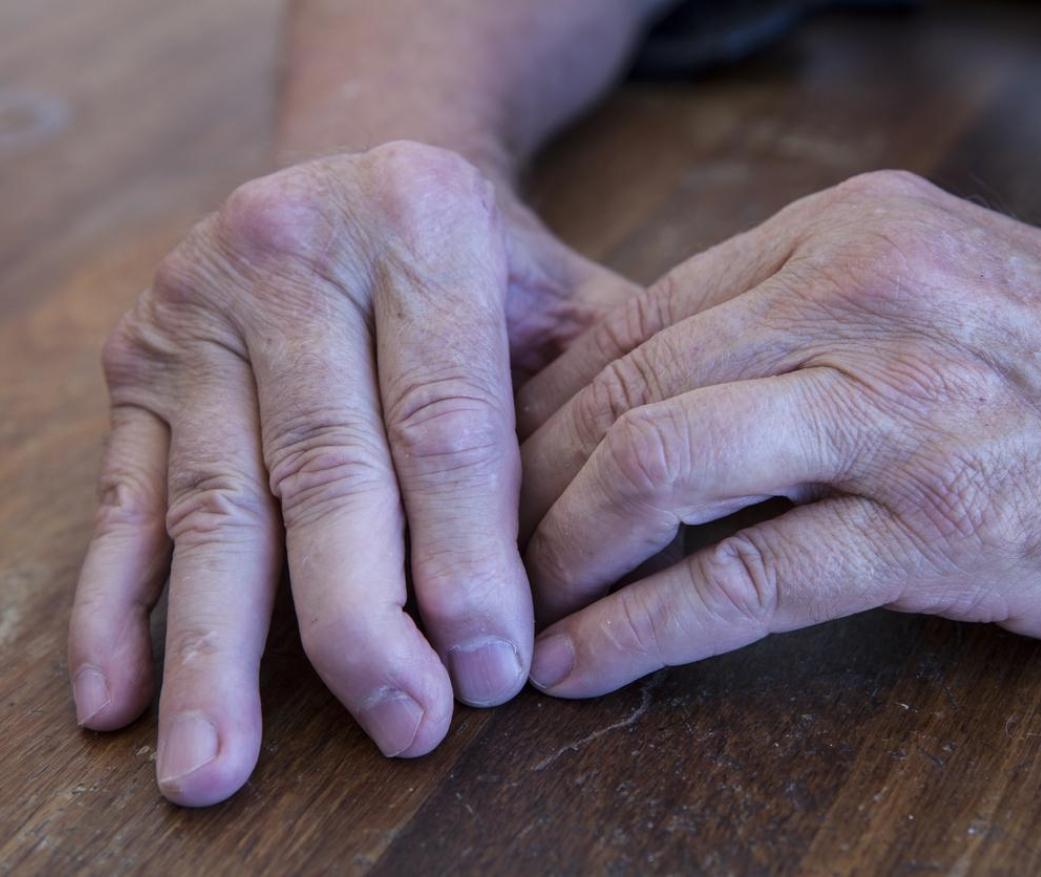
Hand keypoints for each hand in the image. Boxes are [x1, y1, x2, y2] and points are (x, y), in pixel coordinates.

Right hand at [68, 141, 637, 805]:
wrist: (363, 171)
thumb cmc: (485, 266)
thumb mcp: (564, 295)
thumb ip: (612, 400)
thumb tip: (646, 558)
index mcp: (419, 217)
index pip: (444, 423)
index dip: (467, 560)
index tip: (490, 673)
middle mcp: (288, 246)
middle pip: (323, 472)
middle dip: (362, 621)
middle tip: (404, 726)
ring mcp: (194, 304)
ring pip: (213, 504)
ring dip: (217, 649)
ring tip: (219, 767)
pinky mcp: (137, 362)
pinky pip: (123, 496)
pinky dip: (116, 604)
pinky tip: (120, 697)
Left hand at [517, 170, 1040, 697]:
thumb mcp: (924, 296)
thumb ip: (786, 324)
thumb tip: (641, 388)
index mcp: (845, 233)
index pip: (638, 320)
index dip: (542, 405)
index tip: (492, 468)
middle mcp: (861, 297)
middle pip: (630, 387)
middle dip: (526, 481)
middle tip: (476, 545)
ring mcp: (899, 409)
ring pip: (663, 465)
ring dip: (564, 548)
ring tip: (513, 607)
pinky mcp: (936, 524)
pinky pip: (746, 576)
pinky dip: (643, 624)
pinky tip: (586, 660)